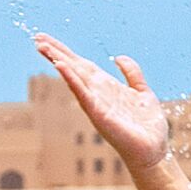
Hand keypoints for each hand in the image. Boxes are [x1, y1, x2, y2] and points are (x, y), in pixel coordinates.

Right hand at [32, 34, 172, 169]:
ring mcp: (96, 104)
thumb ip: (132, 74)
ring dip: (58, 61)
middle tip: (36, 38)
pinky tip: (61, 66)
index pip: (81, 65)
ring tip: (42, 47)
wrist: (154, 151)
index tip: (47, 39)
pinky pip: (83, 94)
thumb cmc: (147, 127)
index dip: (66, 51)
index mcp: (106, 87)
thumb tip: (119, 57)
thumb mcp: (142, 92)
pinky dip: (72, 79)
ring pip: (74, 77)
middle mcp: (97, 94)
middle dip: (55, 53)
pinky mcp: (99, 114)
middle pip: (73, 68)